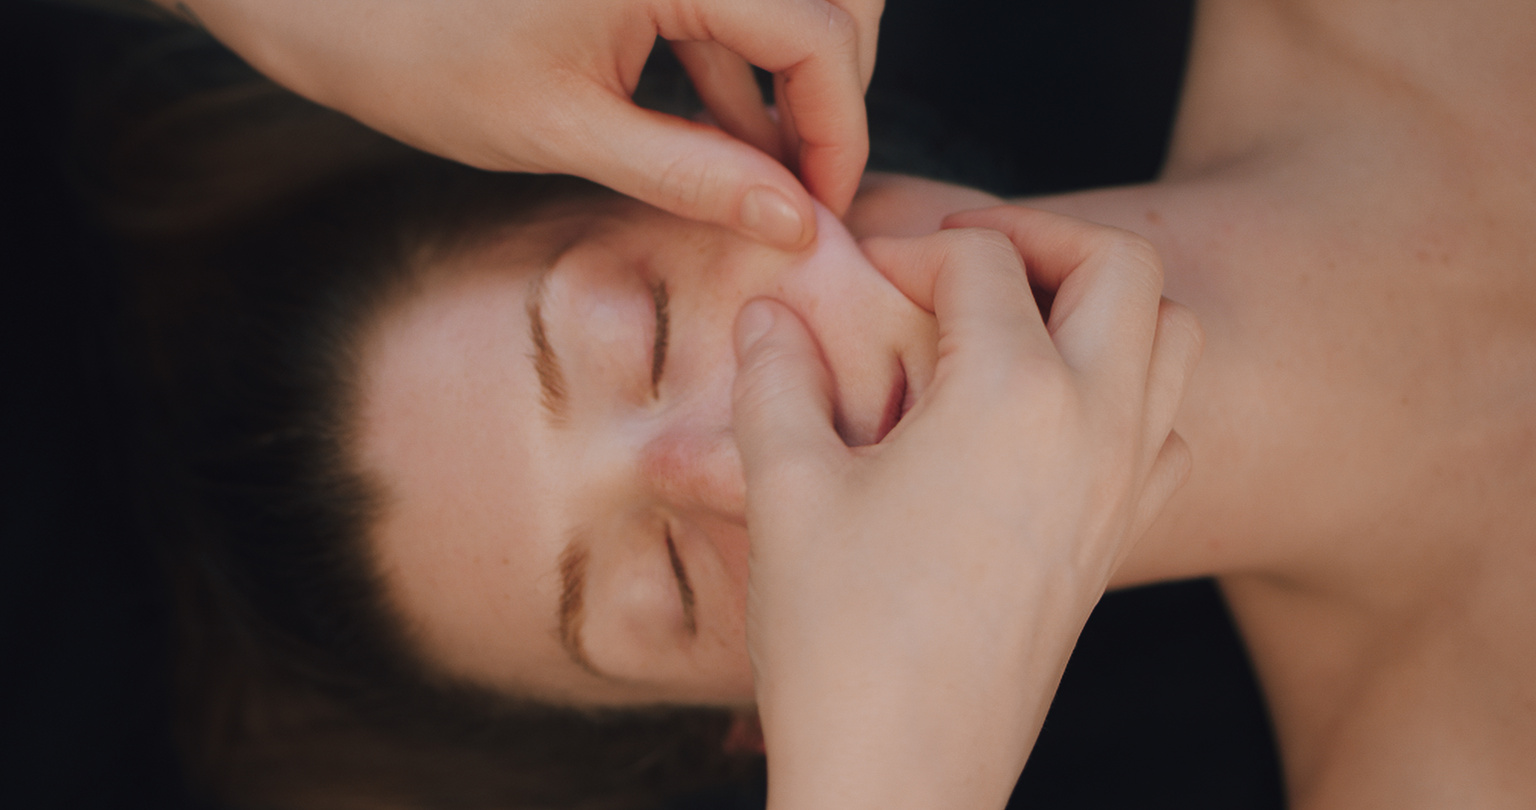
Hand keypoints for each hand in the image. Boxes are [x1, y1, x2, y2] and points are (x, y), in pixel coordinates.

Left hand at [169, 0, 880, 248]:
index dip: (839, 127)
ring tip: (755, 172)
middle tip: (804, 182)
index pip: (817, 32)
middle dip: (828, 92)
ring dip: (786, 78)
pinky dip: (734, 63)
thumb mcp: (565, 132)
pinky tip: (714, 132)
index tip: (826, 206)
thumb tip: (795, 221)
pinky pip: (723, 1)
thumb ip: (694, 175)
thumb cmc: (413, 54)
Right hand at [731, 207, 1202, 809]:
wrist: (905, 773)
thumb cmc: (840, 636)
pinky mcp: (1122, 539)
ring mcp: (1123, 484)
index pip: (979, 263)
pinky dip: (1131, 389)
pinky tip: (1052, 417)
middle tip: (962, 259)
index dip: (910, 250)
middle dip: (1040, 237)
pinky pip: (1169, 427)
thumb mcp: (786, 491)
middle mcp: (1094, 423)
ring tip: (1016, 323)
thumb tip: (768, 314)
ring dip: (1104, 304)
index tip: (860, 276)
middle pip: (1120, 267)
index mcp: (1011, 393)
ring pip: (1171, 339)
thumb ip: (775, 379)